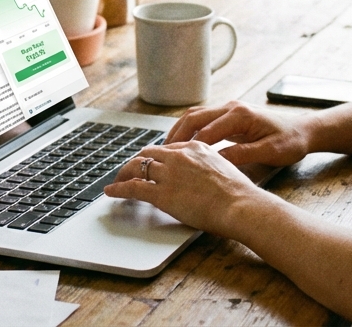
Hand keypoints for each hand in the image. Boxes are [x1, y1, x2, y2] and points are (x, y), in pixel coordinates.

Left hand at [104, 140, 272, 235]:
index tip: (150, 163)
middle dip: (136, 162)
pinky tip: (112, 192)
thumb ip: (209, 168)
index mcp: (196, 148)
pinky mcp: (162, 193)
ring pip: (137, 168)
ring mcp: (169, 173)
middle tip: (128, 171)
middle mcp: (179, 156)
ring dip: (123, 175)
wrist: (240, 204)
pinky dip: (119, 189)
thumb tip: (204, 178)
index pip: (167, 148)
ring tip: (117, 181)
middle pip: (148, 154)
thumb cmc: (239, 194)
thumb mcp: (224, 169)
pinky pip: (133, 188)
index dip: (155, 157)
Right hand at [166, 100, 312, 166]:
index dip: (188, 146)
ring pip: (195, 116)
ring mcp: (229, 109)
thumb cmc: (291, 141)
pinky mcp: (229, 116)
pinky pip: (202, 120)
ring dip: (179, 131)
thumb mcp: (270, 152)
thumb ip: (243, 155)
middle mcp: (231, 107)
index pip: (207, 130)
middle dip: (176, 135)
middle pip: (194, 118)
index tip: (173, 160)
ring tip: (165, 150)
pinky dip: (189, 131)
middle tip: (161, 154)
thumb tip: (218, 161)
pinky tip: (181, 145)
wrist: (304, 130)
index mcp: (240, 115)